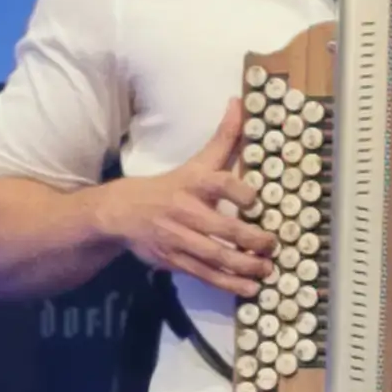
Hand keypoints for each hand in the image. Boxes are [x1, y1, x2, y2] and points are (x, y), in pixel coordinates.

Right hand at [95, 99, 273, 296]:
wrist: (120, 214)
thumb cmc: (168, 186)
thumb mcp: (194, 162)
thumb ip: (223, 138)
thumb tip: (239, 103)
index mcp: (193, 184)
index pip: (218, 183)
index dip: (238, 191)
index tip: (255, 200)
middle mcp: (186, 212)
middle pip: (222, 228)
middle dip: (251, 239)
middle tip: (272, 244)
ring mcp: (180, 239)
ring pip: (216, 256)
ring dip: (244, 266)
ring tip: (266, 270)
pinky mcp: (176, 261)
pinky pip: (206, 275)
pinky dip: (229, 285)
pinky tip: (249, 289)